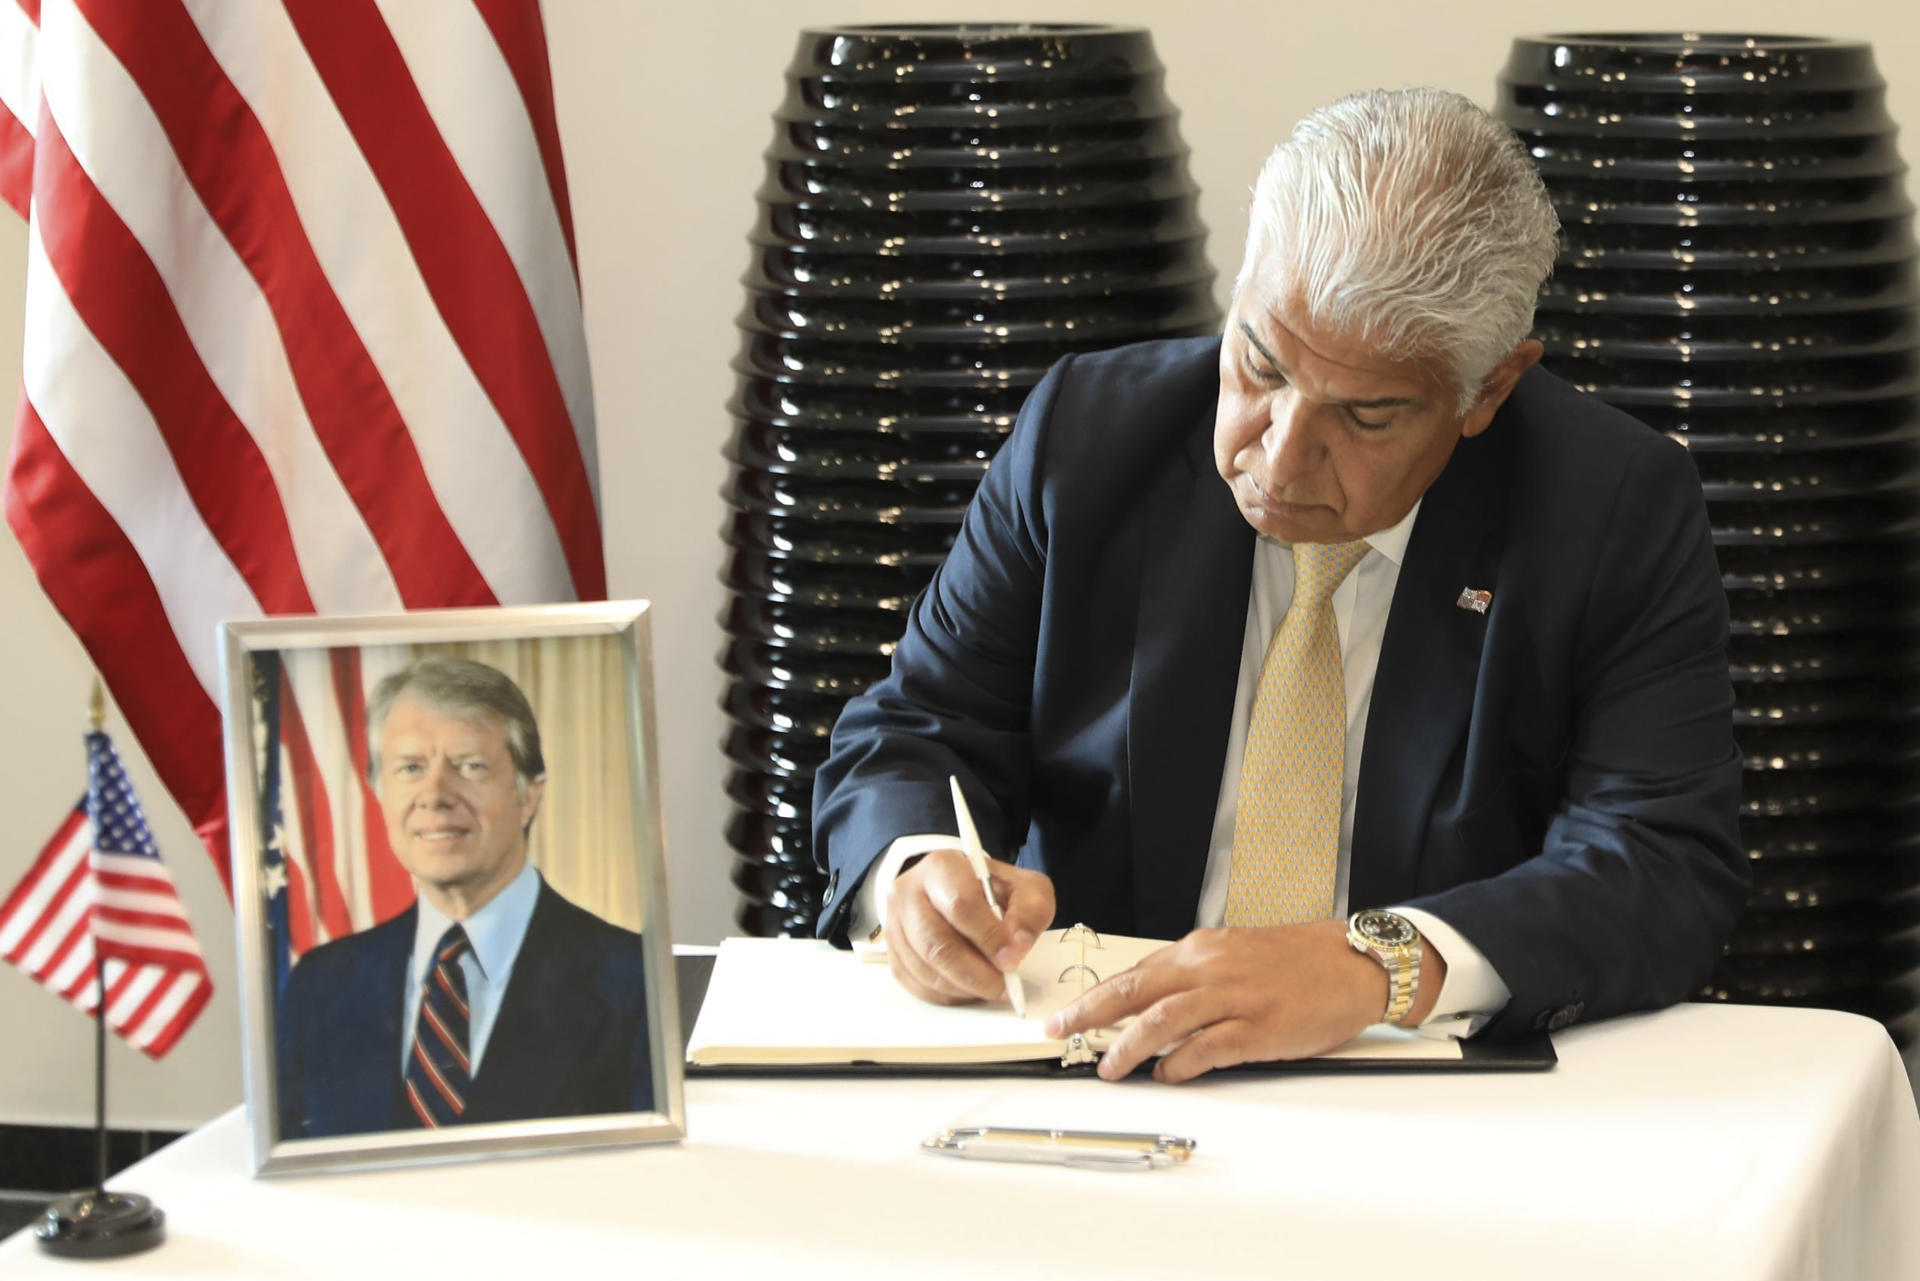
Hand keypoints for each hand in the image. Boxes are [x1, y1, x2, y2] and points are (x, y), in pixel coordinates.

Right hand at [884, 848, 1055, 1004]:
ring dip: (963, 988)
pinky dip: (947, 995)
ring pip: (925, 969)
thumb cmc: (990, 890)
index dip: (988, 937)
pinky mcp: (892, 954)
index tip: (1012, 960)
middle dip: (975, 973)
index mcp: (941, 867)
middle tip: (1004, 987)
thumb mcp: (1023, 887)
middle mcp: (908, 892)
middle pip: (937, 943)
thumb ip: (1030, 910)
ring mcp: (895, 924)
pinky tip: (969, 990)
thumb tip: (1017, 946)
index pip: (961, 905)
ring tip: (991, 988)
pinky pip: (916, 985)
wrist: (954, 889)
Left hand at [1044, 920, 1443, 1081]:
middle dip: (1090, 1014)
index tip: (1068, 1013)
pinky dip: (1179, 1064)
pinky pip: (1206, 1048)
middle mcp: (1209, 969)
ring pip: (1162, 1020)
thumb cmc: (1298, 960)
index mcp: (1201, 949)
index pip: (1135, 972)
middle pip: (1135, 991)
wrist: (1352, 962)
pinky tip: (1165, 1076)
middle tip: (1060, 1033)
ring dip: (1128, 1046)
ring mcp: (1233, 998)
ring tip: (1108, 1066)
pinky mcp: (1257, 1028)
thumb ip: (1195, 976)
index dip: (1096, 996)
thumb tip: (1155, 1003)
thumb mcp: (1236, 954)